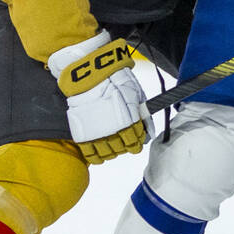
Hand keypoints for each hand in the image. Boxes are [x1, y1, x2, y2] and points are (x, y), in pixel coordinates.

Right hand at [50, 32, 152, 164]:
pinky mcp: (82, 133)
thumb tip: (150, 133)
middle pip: (123, 149)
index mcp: (129, 120)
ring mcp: (97, 132)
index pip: (136, 141)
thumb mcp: (136, 95)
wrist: (90, 75)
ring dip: (113, 153)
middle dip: (126, 147)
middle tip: (124, 144)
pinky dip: (96, 158)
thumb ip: (143, 116)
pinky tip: (100, 157)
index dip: (137, 143)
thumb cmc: (115, 82)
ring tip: (113, 148)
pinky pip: (90, 153)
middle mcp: (114, 129)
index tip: (136, 141)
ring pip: (108, 153)